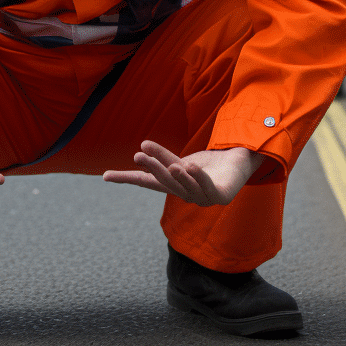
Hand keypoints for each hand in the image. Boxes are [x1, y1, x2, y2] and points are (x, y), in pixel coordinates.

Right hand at [102, 141, 264, 205]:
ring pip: (187, 186)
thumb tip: (140, 147)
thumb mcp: (182, 160)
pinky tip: (191, 166)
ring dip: (178, 176)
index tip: (105, 176)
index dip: (127, 178)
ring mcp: (205, 198)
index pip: (147, 182)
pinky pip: (209, 187)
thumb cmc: (209, 164)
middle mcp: (187, 195)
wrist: (240, 163)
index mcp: (174, 186)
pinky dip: (199, 177)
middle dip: (154, 169)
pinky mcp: (222, 195)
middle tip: (139, 154)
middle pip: (167, 182)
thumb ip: (165, 159)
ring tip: (172, 165)